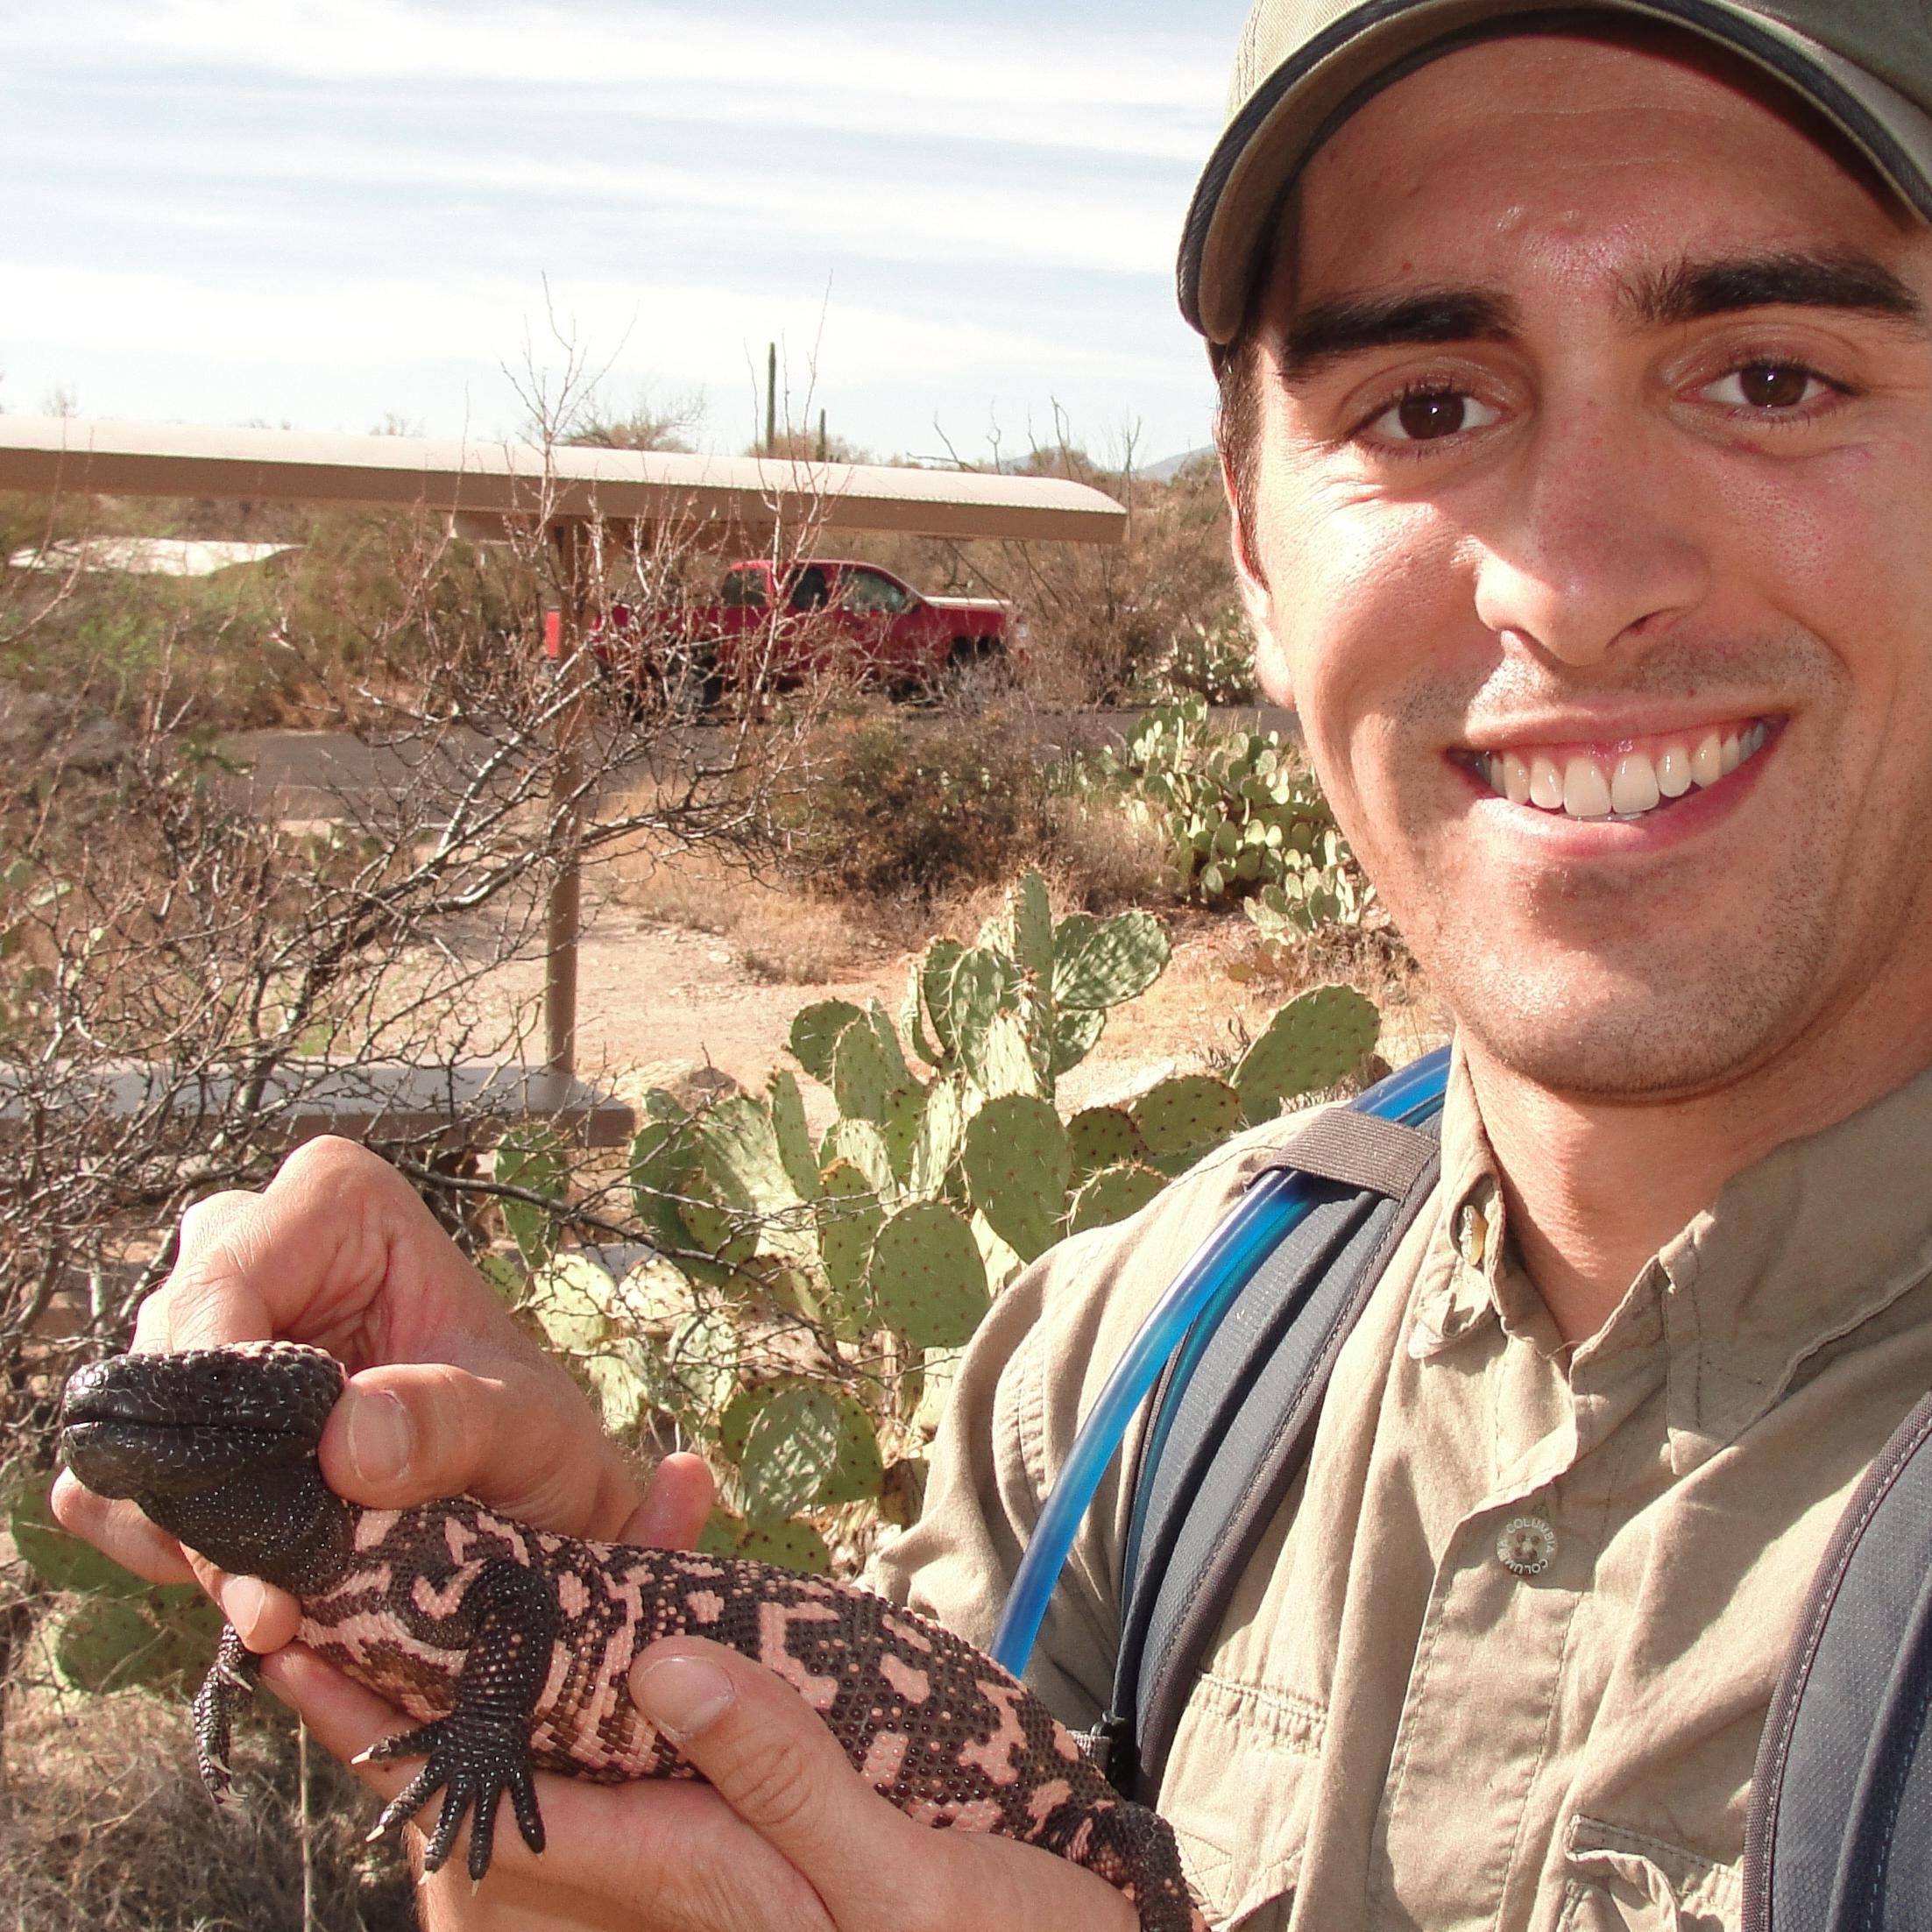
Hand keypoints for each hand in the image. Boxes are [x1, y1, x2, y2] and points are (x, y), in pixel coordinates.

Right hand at [51, 1135, 703, 1647]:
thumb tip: (345, 1441)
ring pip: (127, 1439)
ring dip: (192, 1540)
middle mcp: (245, 1244)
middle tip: (278, 1601)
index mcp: (334, 1203)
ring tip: (283, 1607)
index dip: (226, 1405)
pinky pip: (108, 1488)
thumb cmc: (534, 1438)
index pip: (222, 1289)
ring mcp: (195, 1328)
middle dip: (213, 1496)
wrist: (528, 1500)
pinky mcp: (168, 1414)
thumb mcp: (530, 1429)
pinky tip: (254, 1588)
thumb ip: (455, 1423)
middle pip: (162, 1371)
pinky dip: (171, 1553)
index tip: (278, 1513)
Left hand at [279, 1634, 1139, 1931]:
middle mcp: (671, 1894)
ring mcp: (697, 1878)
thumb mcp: (903, 1877)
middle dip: (429, 1699)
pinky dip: (605, 1688)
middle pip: (500, 1803)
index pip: (507, 1818)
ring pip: (556, 1781)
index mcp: (697, 1893)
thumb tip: (662, 1665)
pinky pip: (626, 1774)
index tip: (317, 1648)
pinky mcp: (730, 1858)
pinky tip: (639, 1610)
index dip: (403, 1733)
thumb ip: (781, 1772)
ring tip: (486, 1581)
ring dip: (516, 1680)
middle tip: (352, 1601)